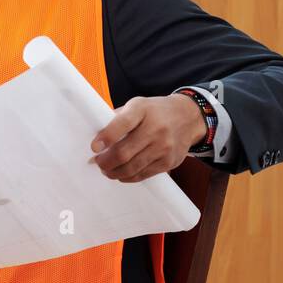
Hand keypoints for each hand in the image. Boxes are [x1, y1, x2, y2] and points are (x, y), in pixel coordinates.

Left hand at [90, 94, 206, 182]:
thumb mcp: (137, 105)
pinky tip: (121, 173)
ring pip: (131, 168)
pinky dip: (127, 177)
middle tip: (97, 162)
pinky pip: (143, 175)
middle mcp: (155, 128)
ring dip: (113, 172)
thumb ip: (117, 119)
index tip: (94, 147)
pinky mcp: (168, 161)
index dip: (105, 138)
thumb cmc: (155, 112)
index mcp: (142, 109)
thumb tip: (97, 138)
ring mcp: (164, 147)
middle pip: (123, 153)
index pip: (121, 124)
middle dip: (105, 162)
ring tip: (106, 170)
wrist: (188, 117)